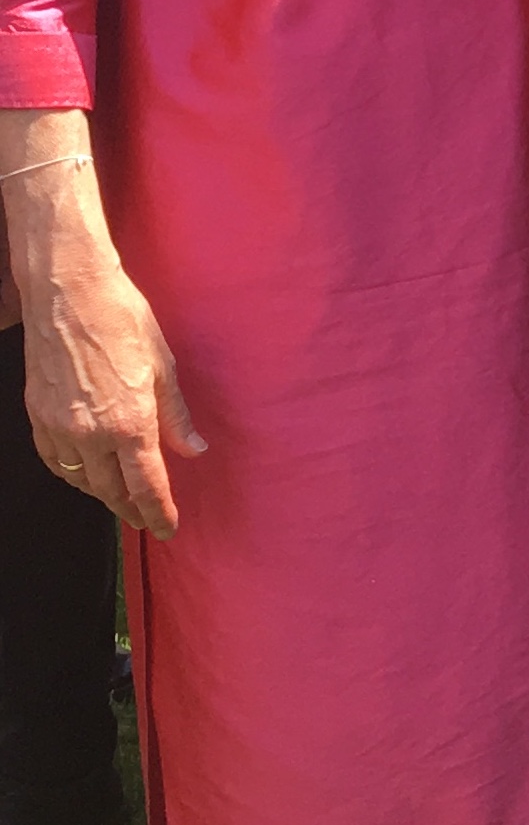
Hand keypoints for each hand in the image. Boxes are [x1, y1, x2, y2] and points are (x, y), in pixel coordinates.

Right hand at [13, 189, 203, 537]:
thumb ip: (176, 415)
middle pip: (112, 491)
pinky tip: (86, 474)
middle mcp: (91, 434)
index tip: (167, 529)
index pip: (147, 485)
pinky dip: (74, 475)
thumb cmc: (124, 321)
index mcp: (130, 423)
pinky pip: (57, 462)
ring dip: (103, 495)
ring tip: (121, 501)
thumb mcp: (163, 366)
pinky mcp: (37, 418)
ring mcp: (60, 428)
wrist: (69, 295)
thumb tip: (193, 450)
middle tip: (147, 522)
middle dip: (131, 510)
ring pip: (83, 480)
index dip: (158, 512)